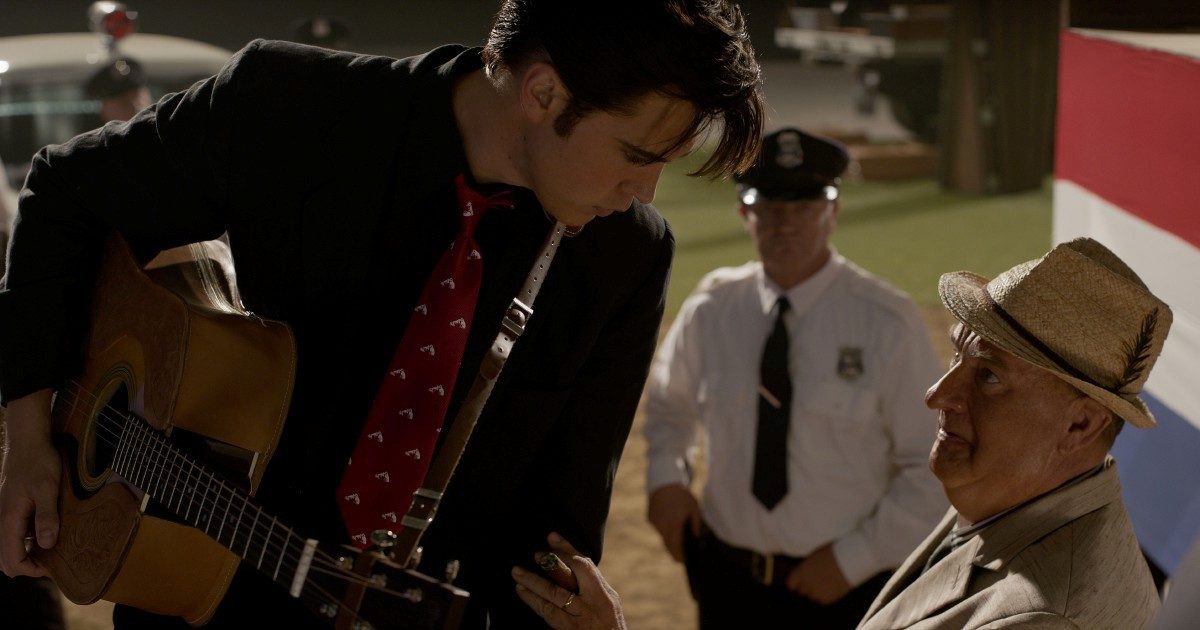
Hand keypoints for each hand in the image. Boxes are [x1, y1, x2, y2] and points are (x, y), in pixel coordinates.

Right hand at [0, 390, 59, 577]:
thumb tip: (47, 544)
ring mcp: (7, 516)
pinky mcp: (14, 510)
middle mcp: (3, 521)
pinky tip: (51, 531)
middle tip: (54, 561)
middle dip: (28, 565)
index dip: (30, 570)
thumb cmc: (38, 462)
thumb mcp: (47, 489)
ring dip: (29, 553)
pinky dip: (30, 540)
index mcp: (9, 520)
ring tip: (56, 547)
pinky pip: (18, 534)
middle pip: (7, 559)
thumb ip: (47, 517)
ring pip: (12, 547)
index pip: (11, 560)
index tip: (53, 566)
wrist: (28, 442)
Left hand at [513, 532, 626, 629]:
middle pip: (569, 578)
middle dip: (551, 564)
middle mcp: (592, 603)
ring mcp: (579, 618)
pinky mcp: (568, 629)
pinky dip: (533, 600)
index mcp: (603, 594)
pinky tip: (521, 591)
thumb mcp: (609, 603)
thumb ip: (593, 586)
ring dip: (533, 582)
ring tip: (517, 573)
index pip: (585, 566)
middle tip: (536, 554)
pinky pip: (547, 612)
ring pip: (554, 595)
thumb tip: (573, 564)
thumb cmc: (610, 626)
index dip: (567, 549)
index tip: (552, 536)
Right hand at [647, 483, 699, 561]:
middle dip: (674, 551)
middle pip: (668, 545)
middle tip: (680, 557)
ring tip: (677, 534)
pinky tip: (670, 520)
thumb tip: (696, 537)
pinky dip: (664, 527)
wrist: (663, 482)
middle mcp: (663, 526)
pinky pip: (659, 527)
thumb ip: (696, 524)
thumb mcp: (694, 508)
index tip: (683, 561)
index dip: (680, 555)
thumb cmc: (682, 495)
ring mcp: (655, 523)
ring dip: (670, 538)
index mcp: (675, 524)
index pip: (676, 546)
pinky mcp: (650, 518)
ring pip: (663, 536)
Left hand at [786, 543, 851, 604]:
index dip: (795, 582)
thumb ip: (807, 566)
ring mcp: (816, 592)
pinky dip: (826, 595)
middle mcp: (806, 583)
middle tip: (817, 580)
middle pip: (802, 591)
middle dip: (807, 587)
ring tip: (826, 582)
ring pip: (812, 597)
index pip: (790, 583)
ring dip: (816, 592)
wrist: (851, 560)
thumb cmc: (833, 553)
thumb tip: (804, 572)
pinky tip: (833, 585)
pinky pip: (822, 600)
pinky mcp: (827, 599)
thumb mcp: (815, 556)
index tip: (799, 581)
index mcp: (801, 571)